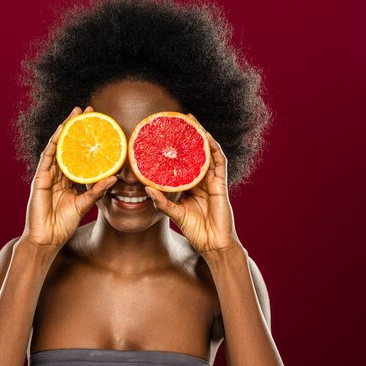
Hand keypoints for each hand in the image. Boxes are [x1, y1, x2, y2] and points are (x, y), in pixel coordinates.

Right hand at [17, 106, 116, 249]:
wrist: (46, 239)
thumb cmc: (63, 225)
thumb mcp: (84, 205)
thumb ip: (96, 191)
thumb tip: (114, 177)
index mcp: (68, 180)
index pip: (79, 155)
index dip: (87, 140)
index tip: (100, 125)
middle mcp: (58, 174)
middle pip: (69, 146)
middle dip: (77, 128)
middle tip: (89, 110)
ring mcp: (47, 175)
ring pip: (58, 147)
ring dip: (66, 129)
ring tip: (76, 113)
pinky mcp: (40, 179)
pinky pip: (48, 157)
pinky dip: (55, 143)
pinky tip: (62, 131)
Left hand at [144, 114, 241, 255]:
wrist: (214, 244)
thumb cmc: (196, 231)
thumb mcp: (175, 213)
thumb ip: (162, 202)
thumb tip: (145, 188)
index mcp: (192, 187)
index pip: (183, 163)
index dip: (177, 150)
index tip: (165, 137)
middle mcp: (202, 181)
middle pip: (196, 154)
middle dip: (189, 137)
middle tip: (179, 120)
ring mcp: (212, 182)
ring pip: (208, 153)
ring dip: (201, 136)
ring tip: (192, 121)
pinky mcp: (220, 185)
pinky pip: (219, 162)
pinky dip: (213, 148)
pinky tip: (206, 136)